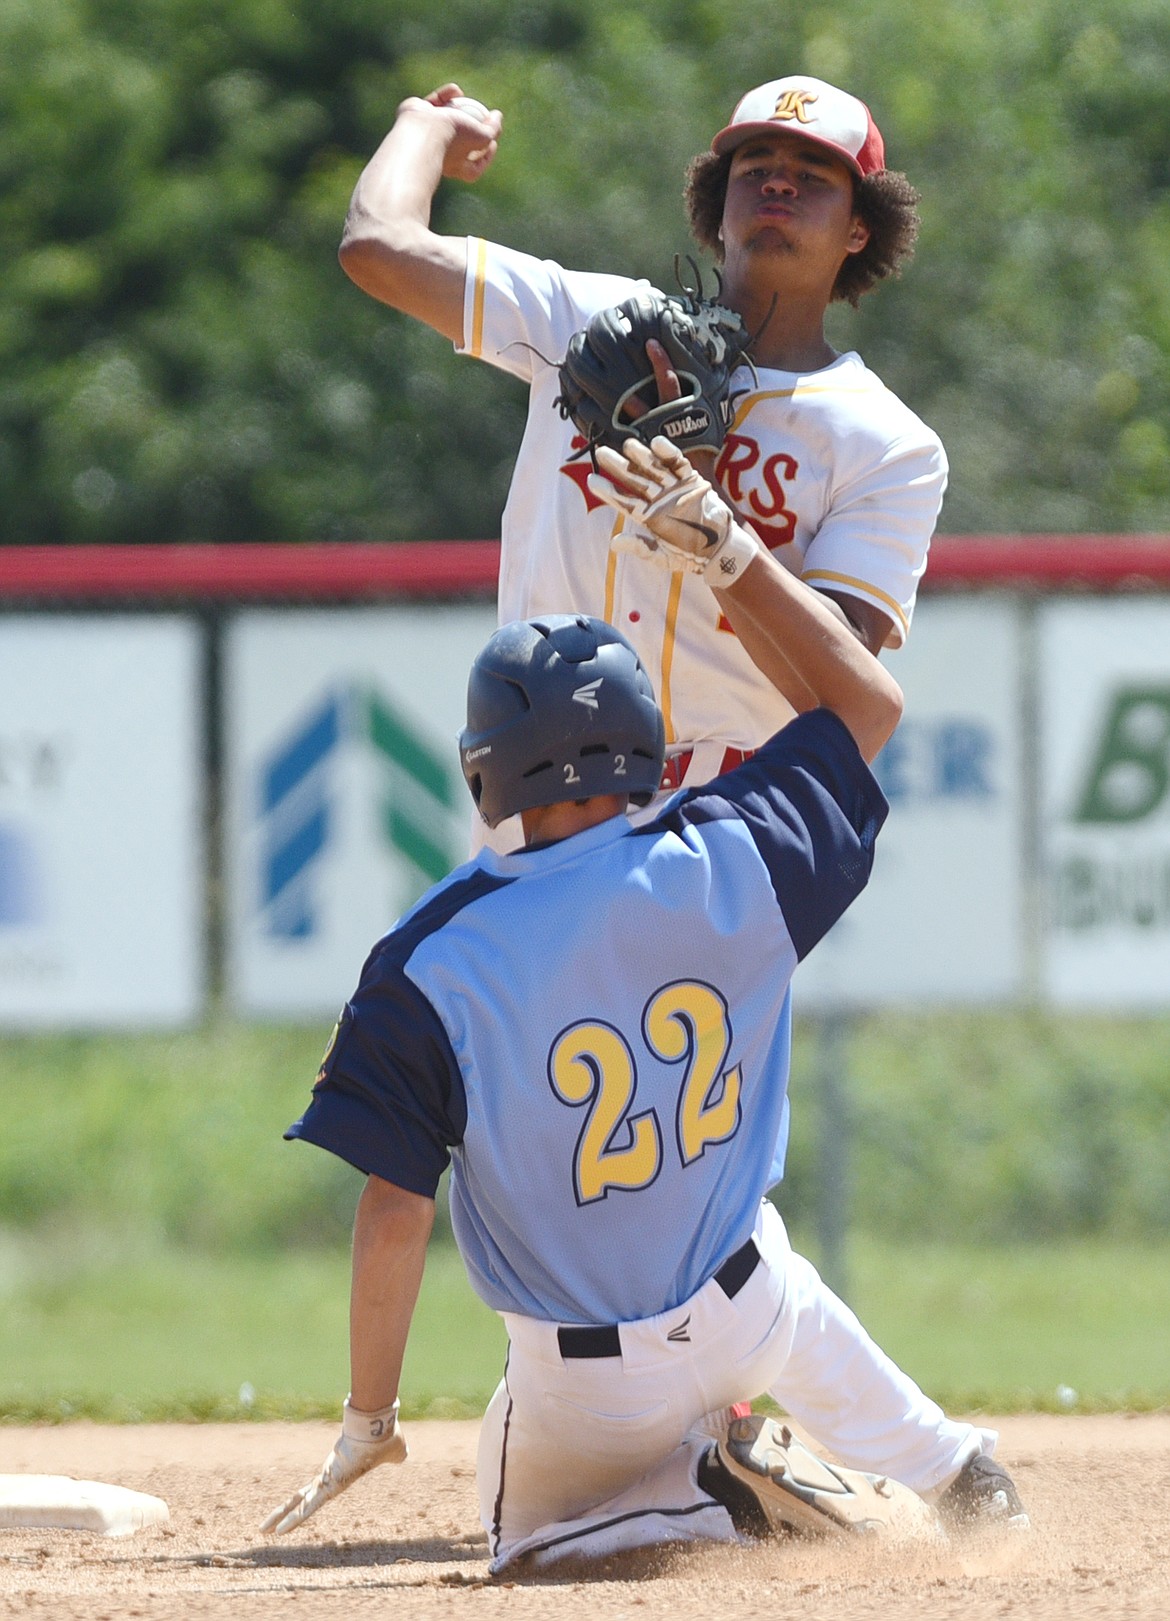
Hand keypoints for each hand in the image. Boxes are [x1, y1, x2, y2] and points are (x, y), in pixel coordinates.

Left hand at [259, 1397, 406, 1534]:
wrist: (378, 1426)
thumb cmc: (385, 1437)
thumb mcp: (394, 1451)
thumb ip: (395, 1456)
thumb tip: (403, 1454)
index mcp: (339, 1472)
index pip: (317, 1489)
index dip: (305, 1499)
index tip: (294, 1504)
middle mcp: (328, 1477)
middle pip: (300, 1498)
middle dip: (283, 1511)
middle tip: (266, 1524)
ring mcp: (326, 1481)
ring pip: (298, 1504)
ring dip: (279, 1517)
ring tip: (262, 1530)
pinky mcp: (327, 1485)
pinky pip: (307, 1508)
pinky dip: (293, 1520)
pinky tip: (278, 1531)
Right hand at [420, 83, 501, 180]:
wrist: (422, 130)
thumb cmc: (454, 138)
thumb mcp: (482, 137)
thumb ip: (493, 129)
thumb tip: (498, 116)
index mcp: (454, 167)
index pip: (473, 169)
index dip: (486, 158)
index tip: (493, 143)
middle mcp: (439, 153)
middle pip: (458, 143)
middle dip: (469, 130)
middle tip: (480, 117)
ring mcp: (426, 135)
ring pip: (443, 120)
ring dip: (456, 108)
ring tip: (466, 99)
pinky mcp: (416, 116)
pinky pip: (434, 104)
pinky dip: (445, 96)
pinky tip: (456, 89)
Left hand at [590, 437, 760, 582]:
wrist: (719, 548)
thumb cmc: (689, 554)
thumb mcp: (663, 557)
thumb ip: (641, 549)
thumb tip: (614, 543)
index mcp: (648, 516)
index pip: (623, 502)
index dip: (608, 492)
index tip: (592, 480)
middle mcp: (658, 499)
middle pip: (635, 480)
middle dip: (618, 466)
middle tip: (602, 453)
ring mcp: (674, 488)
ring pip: (654, 468)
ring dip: (641, 457)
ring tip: (628, 445)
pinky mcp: (691, 480)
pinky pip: (679, 464)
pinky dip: (669, 453)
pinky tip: (657, 443)